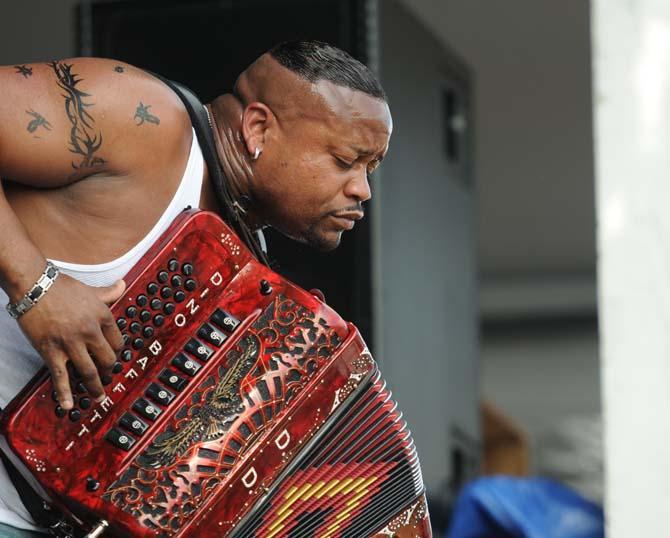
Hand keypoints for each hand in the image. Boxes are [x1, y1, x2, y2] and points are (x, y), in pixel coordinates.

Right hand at [17, 274, 125, 409]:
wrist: (34, 285)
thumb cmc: (62, 287)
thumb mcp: (91, 290)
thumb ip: (109, 292)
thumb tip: (122, 285)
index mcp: (103, 317)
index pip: (118, 342)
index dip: (116, 353)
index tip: (113, 359)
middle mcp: (90, 331)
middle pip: (107, 359)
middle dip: (108, 371)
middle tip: (107, 378)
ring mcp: (71, 343)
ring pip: (89, 372)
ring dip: (95, 388)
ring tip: (98, 397)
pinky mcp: (51, 351)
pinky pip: (60, 376)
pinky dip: (65, 393)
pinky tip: (68, 405)